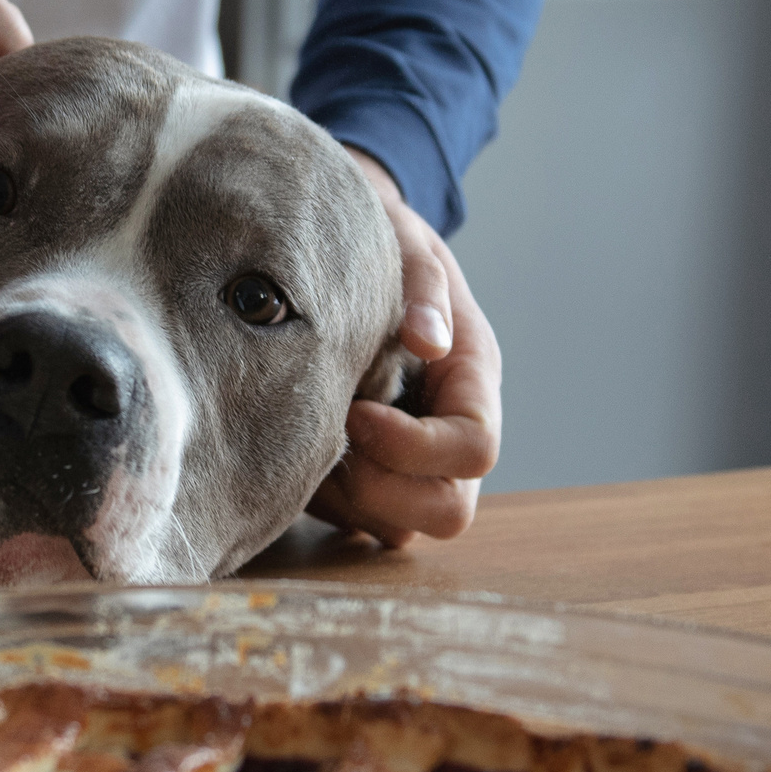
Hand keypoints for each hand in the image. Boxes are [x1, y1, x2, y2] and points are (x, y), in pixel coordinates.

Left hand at [307, 149, 501, 544]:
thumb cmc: (385, 245)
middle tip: (332, 437)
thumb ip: (423, 288)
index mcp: (473, 378)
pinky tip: (296, 446)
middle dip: (382, 487)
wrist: (355, 249)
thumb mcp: (408, 248)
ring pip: (401, 525)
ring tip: (309, 438)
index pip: (474, 448)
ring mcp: (415, 459)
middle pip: (448, 509)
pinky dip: (327, 499)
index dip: (413, 446)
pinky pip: (361, 520)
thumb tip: (430, 339)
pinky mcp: (373, 472)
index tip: (357, 411)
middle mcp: (451, 428)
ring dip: (350, 498)